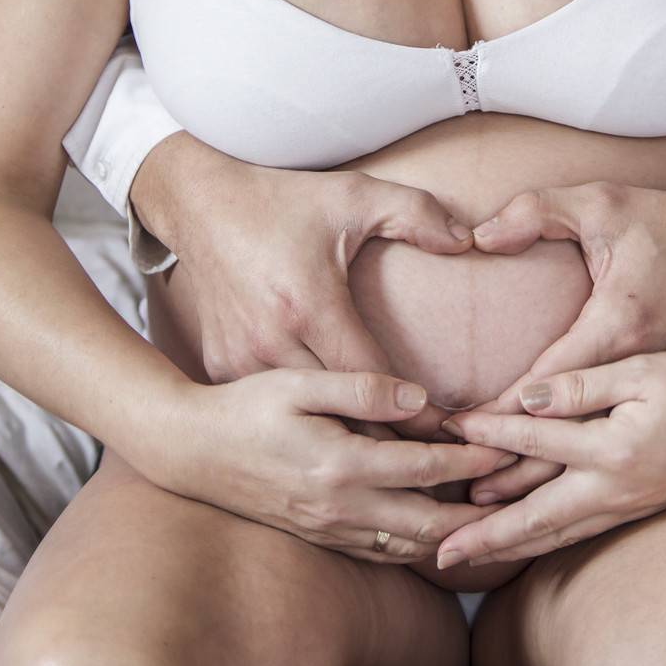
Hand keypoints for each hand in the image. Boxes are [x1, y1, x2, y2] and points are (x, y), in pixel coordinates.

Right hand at [133, 132, 476, 434]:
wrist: (199, 205)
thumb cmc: (281, 200)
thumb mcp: (353, 194)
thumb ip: (415, 213)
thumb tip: (466, 240)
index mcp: (308, 307)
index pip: (374, 383)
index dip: (418, 414)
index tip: (456, 435)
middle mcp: (271, 345)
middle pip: (341, 418)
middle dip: (394, 445)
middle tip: (444, 467)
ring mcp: (242, 363)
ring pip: (307, 422)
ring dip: (353, 447)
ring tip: (408, 470)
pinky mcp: (224, 369)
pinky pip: (275, 406)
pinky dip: (307, 423)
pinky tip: (346, 441)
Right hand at [151, 366, 520, 562]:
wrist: (192, 451)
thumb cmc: (246, 406)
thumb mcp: (299, 382)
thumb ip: (361, 387)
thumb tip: (421, 399)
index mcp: (339, 465)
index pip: (424, 467)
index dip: (471, 458)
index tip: (507, 444)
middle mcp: (339, 508)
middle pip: (427, 523)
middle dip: (477, 510)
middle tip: (518, 492)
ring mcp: (329, 529)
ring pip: (409, 547)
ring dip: (452, 533)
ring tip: (493, 514)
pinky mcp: (321, 536)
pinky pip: (382, 552)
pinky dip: (419, 544)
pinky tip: (440, 529)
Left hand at [436, 350, 665, 569]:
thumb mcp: (642, 369)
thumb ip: (584, 383)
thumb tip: (529, 397)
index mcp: (614, 448)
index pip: (536, 441)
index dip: (490, 432)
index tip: (450, 428)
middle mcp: (615, 487)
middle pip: (537, 517)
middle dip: (485, 534)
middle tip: (438, 550)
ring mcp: (626, 505)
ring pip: (555, 533)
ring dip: (508, 546)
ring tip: (466, 557)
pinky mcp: (634, 508)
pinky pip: (578, 532)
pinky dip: (542, 540)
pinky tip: (522, 543)